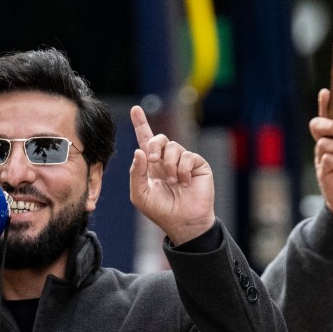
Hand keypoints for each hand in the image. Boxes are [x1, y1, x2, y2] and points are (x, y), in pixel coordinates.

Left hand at [129, 105, 216, 244]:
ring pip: (173, 146)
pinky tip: (184, 182)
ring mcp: (183, 161)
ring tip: (172, 181)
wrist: (183, 222)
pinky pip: (187, 156)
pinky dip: (182, 170)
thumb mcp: (140, 194)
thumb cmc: (161, 210)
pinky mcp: (197, 164)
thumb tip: (139, 150)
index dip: (140, 124)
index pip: (145, 140)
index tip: (135, 109)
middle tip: (152, 160)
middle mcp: (167, 160)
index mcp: (151, 166)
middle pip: (158, 138)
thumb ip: (136, 173)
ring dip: (169, 164)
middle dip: (153, 145)